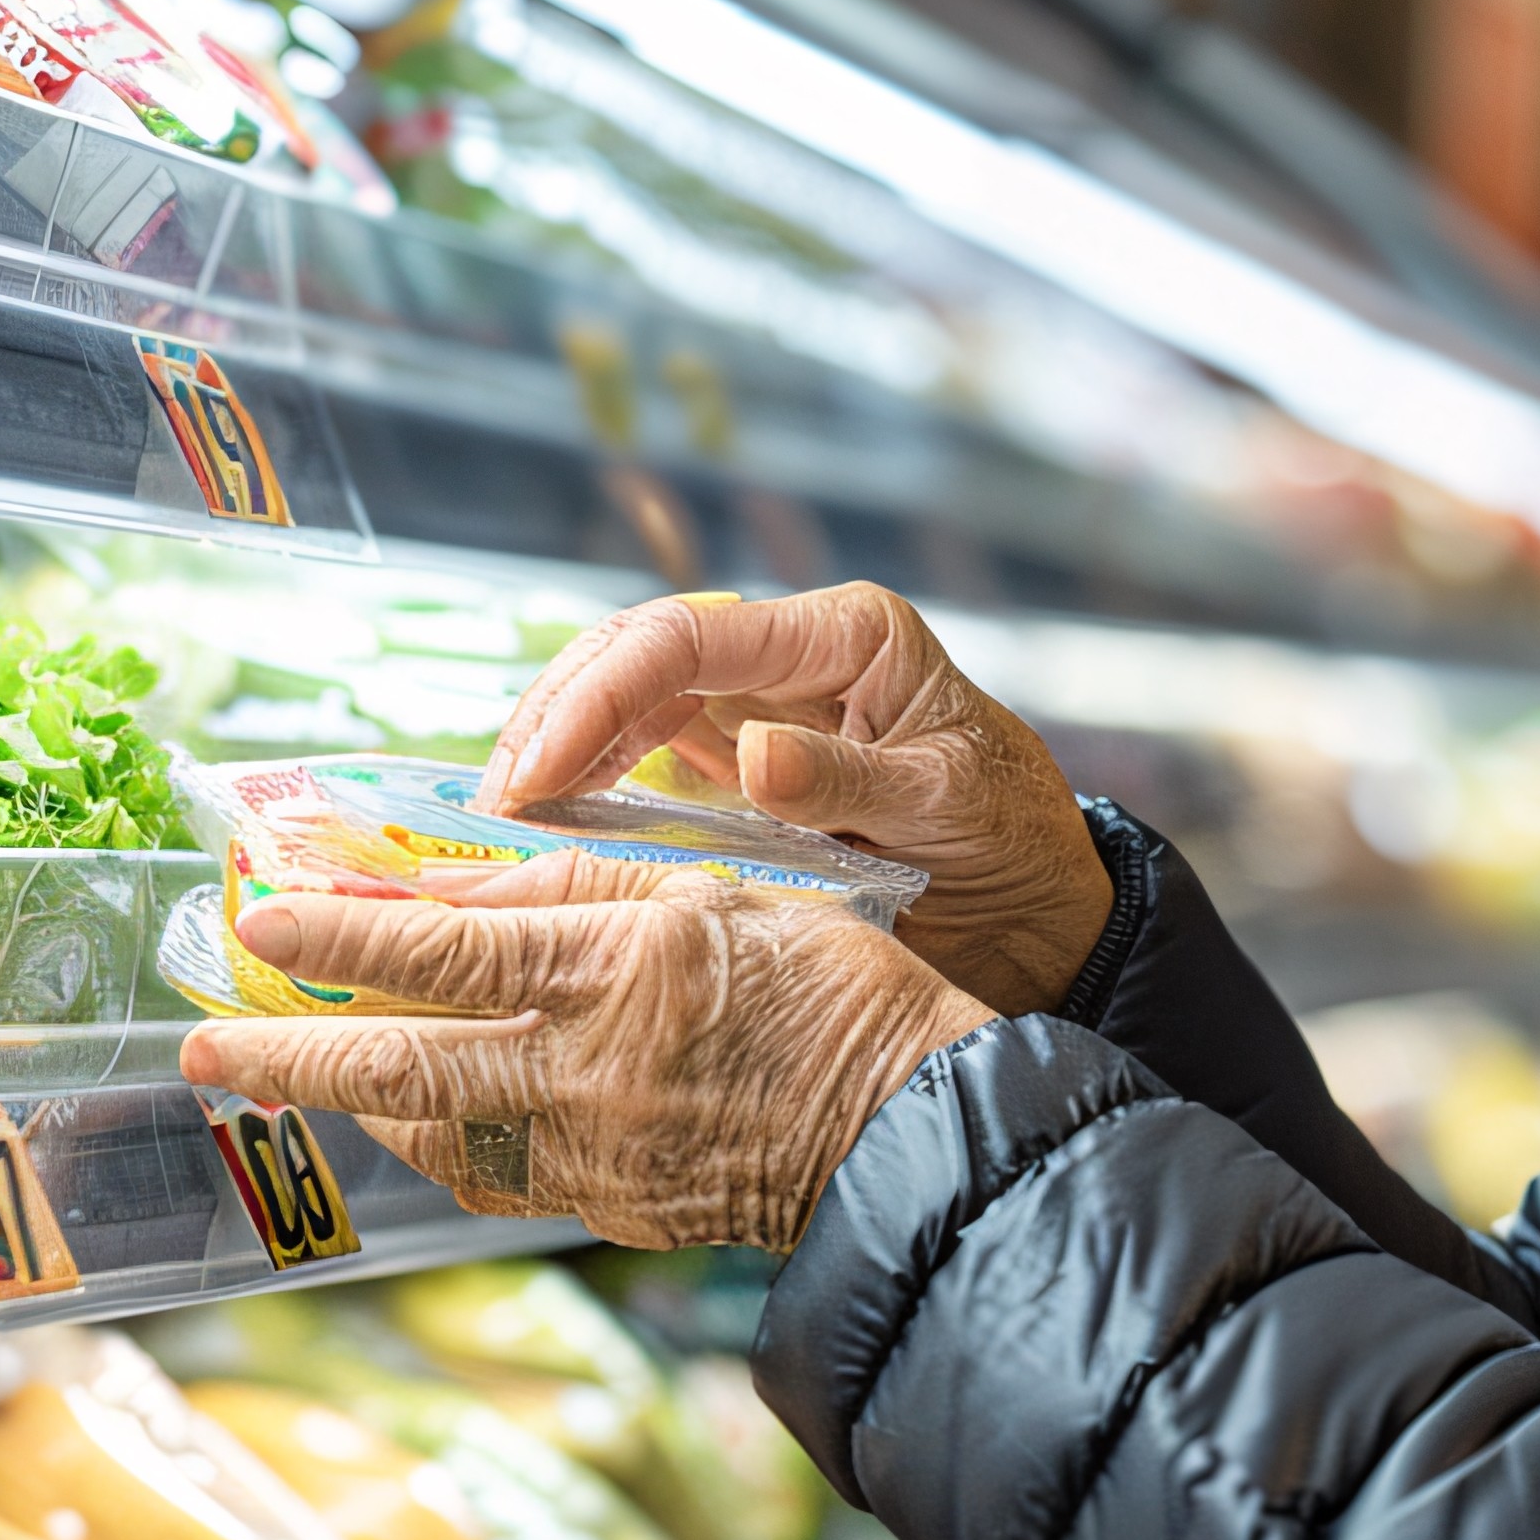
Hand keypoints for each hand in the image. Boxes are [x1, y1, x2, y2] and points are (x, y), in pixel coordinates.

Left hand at [175, 867, 995, 1250]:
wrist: (910, 1133)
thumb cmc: (837, 990)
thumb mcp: (722, 890)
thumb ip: (587, 882)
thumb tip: (461, 886)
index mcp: (625, 967)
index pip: (449, 947)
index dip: (344, 934)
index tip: (262, 920)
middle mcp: (592, 1067)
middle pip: (403, 1063)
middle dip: (289, 1056)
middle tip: (204, 1052)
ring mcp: (595, 1151)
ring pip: (431, 1131)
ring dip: (350, 1106)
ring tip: (290, 1077)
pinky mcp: (608, 1208)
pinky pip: (492, 1175)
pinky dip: (433, 1144)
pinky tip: (409, 1123)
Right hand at [483, 585, 1113, 1017]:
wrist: (1041, 904)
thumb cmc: (1014, 839)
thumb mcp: (948, 807)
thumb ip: (849, 783)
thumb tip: (753, 755)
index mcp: (847, 634)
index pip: (691, 634)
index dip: (602, 694)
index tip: (539, 771)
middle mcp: (794, 656)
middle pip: (640, 652)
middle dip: (558, 715)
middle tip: (497, 803)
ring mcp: (762, 705)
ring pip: (628, 697)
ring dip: (559, 746)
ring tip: (502, 817)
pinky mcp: (743, 762)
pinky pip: (646, 751)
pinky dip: (590, 780)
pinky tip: (548, 825)